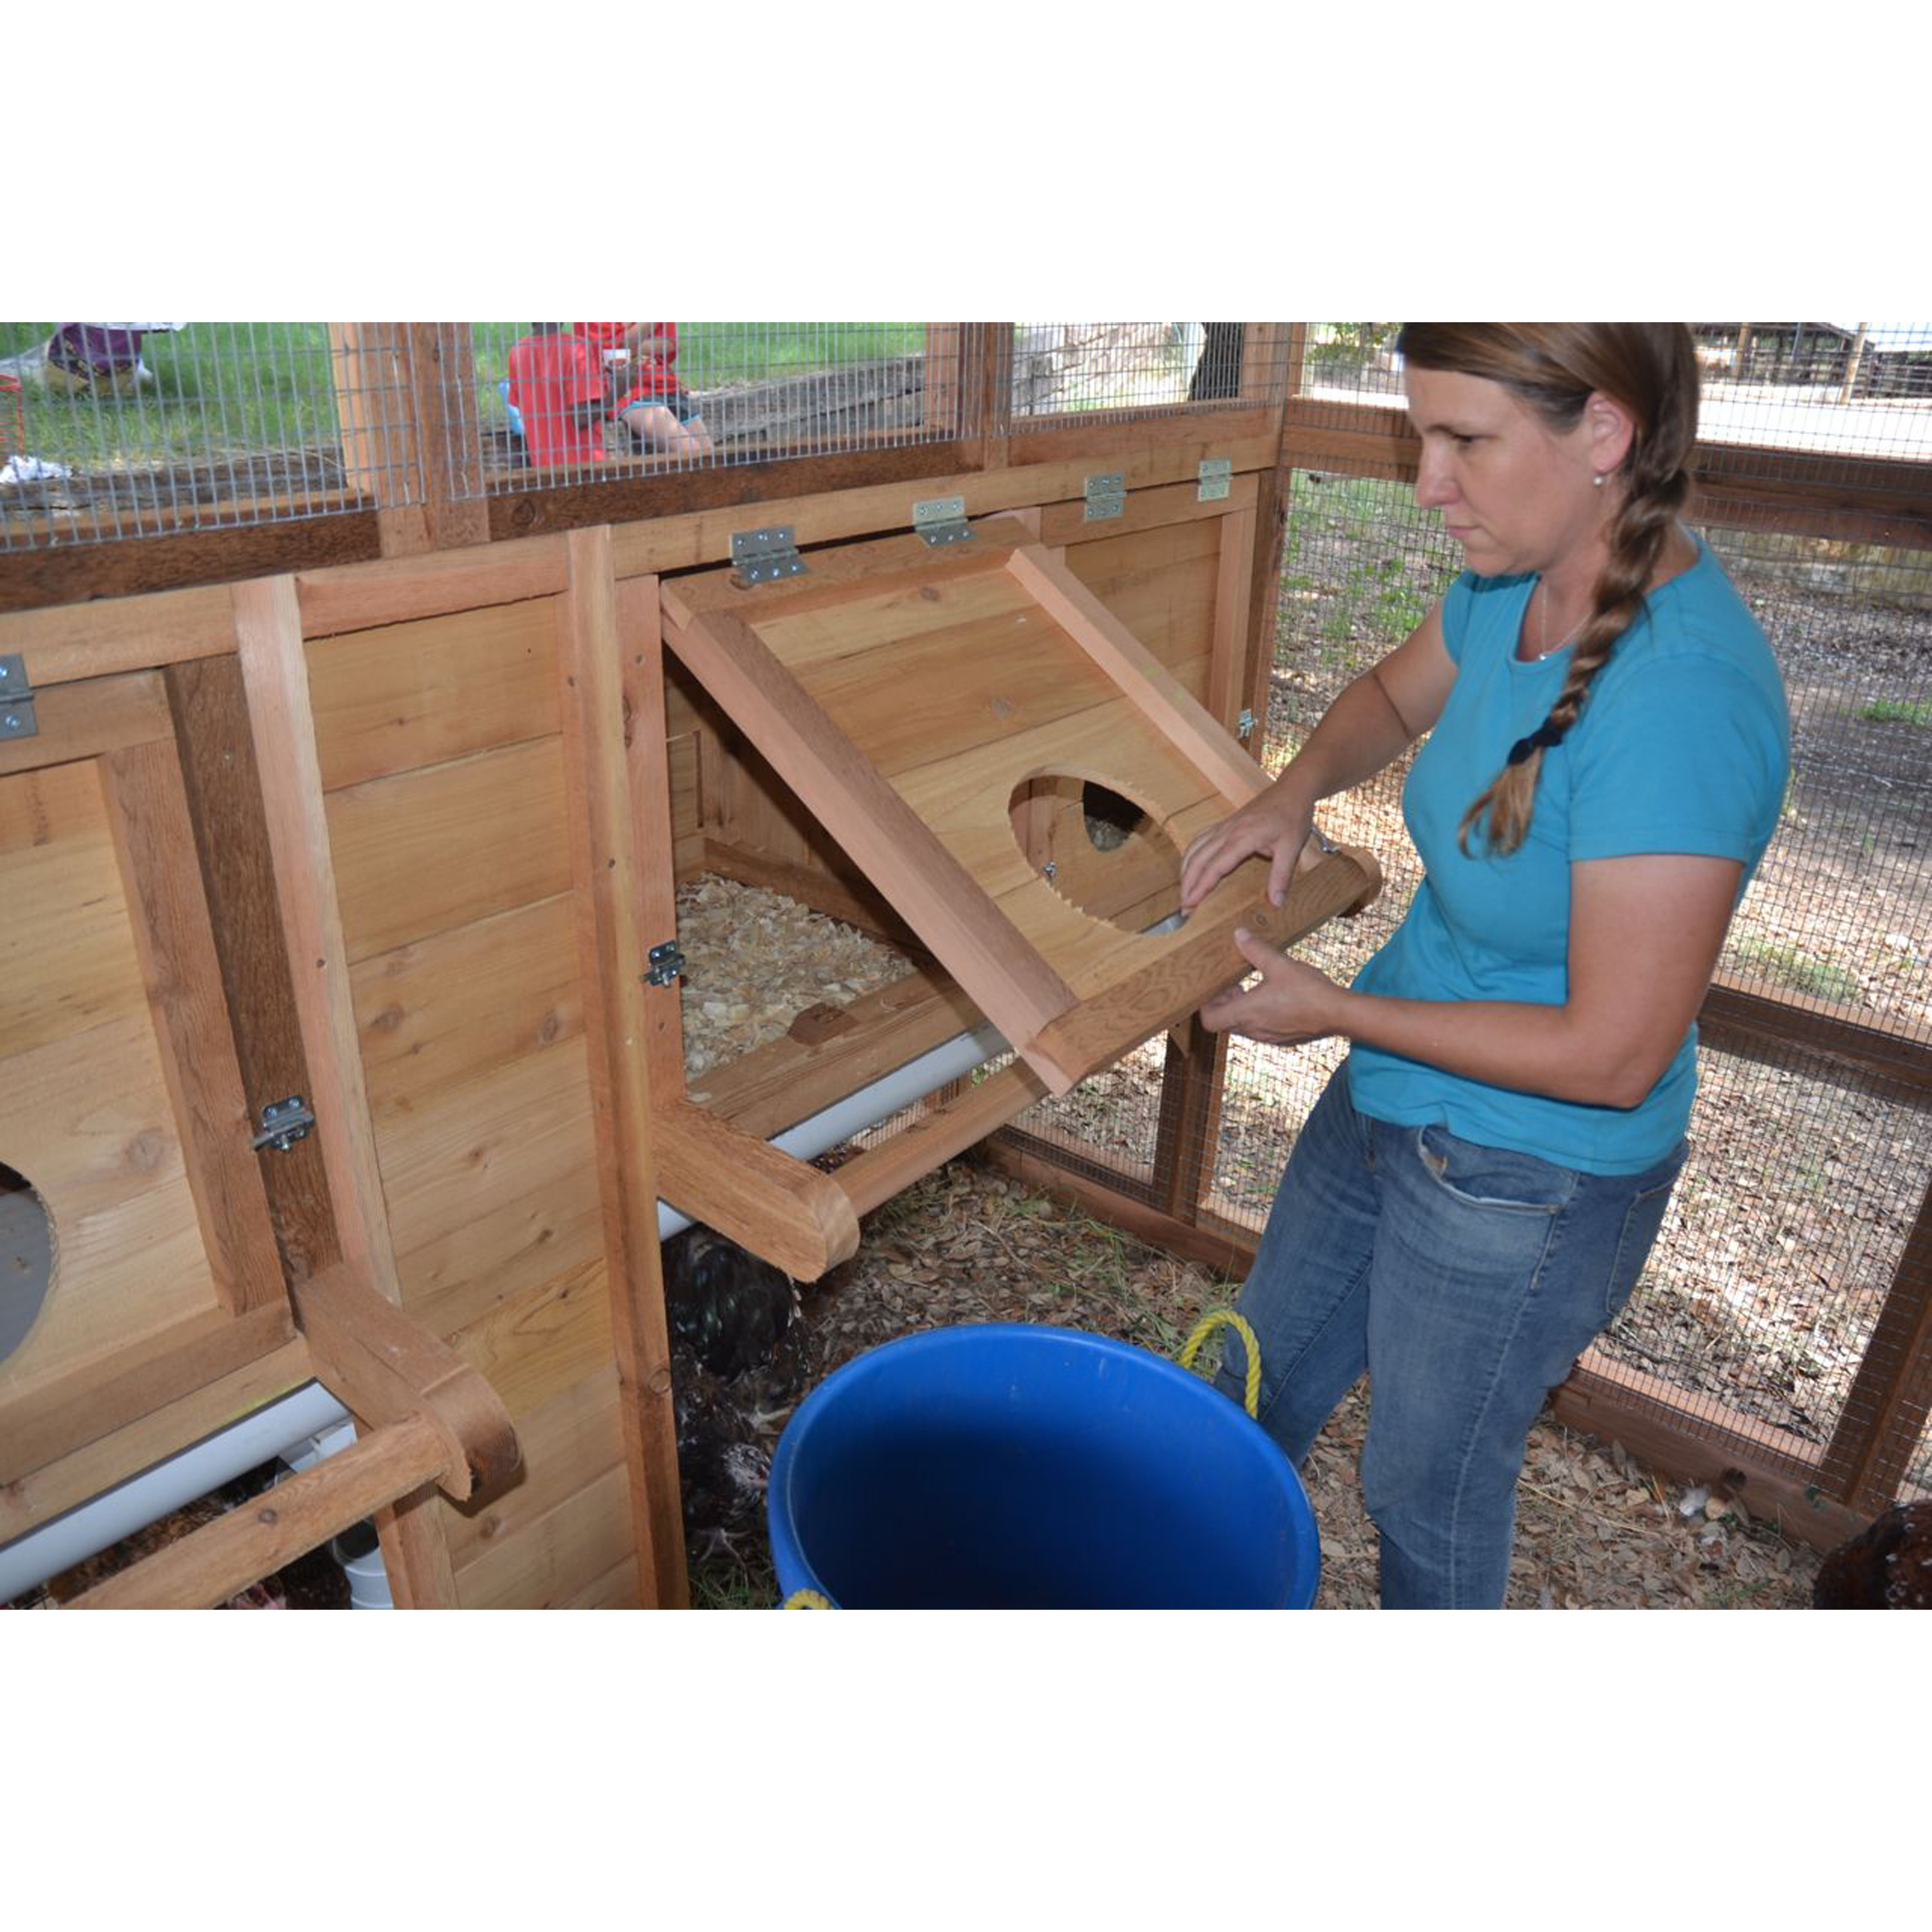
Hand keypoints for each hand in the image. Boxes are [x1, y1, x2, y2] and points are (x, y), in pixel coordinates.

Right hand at [1179, 784, 1322, 911]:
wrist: (1291, 790)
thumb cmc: (1292, 817)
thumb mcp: (1292, 848)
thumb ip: (1281, 876)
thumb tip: (1276, 903)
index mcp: (1242, 838)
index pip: (1214, 866)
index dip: (1200, 886)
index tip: (1190, 904)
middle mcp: (1228, 831)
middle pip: (1198, 859)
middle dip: (1187, 884)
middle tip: (1183, 907)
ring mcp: (1224, 826)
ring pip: (1195, 848)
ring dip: (1185, 870)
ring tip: (1183, 890)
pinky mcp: (1225, 823)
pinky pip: (1200, 838)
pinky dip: (1190, 854)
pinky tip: (1189, 864)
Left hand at [1197, 929, 1346, 1046]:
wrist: (1339, 1014)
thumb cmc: (1309, 991)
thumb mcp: (1280, 964)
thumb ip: (1256, 950)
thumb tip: (1239, 935)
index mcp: (1247, 1013)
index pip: (1209, 1020)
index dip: (1206, 1006)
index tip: (1214, 989)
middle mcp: (1254, 1030)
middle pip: (1224, 1022)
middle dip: (1224, 1003)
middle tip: (1232, 984)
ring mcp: (1268, 1037)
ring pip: (1242, 1026)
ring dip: (1241, 1009)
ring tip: (1250, 988)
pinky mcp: (1282, 1039)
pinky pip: (1260, 1030)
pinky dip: (1257, 1016)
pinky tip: (1272, 998)